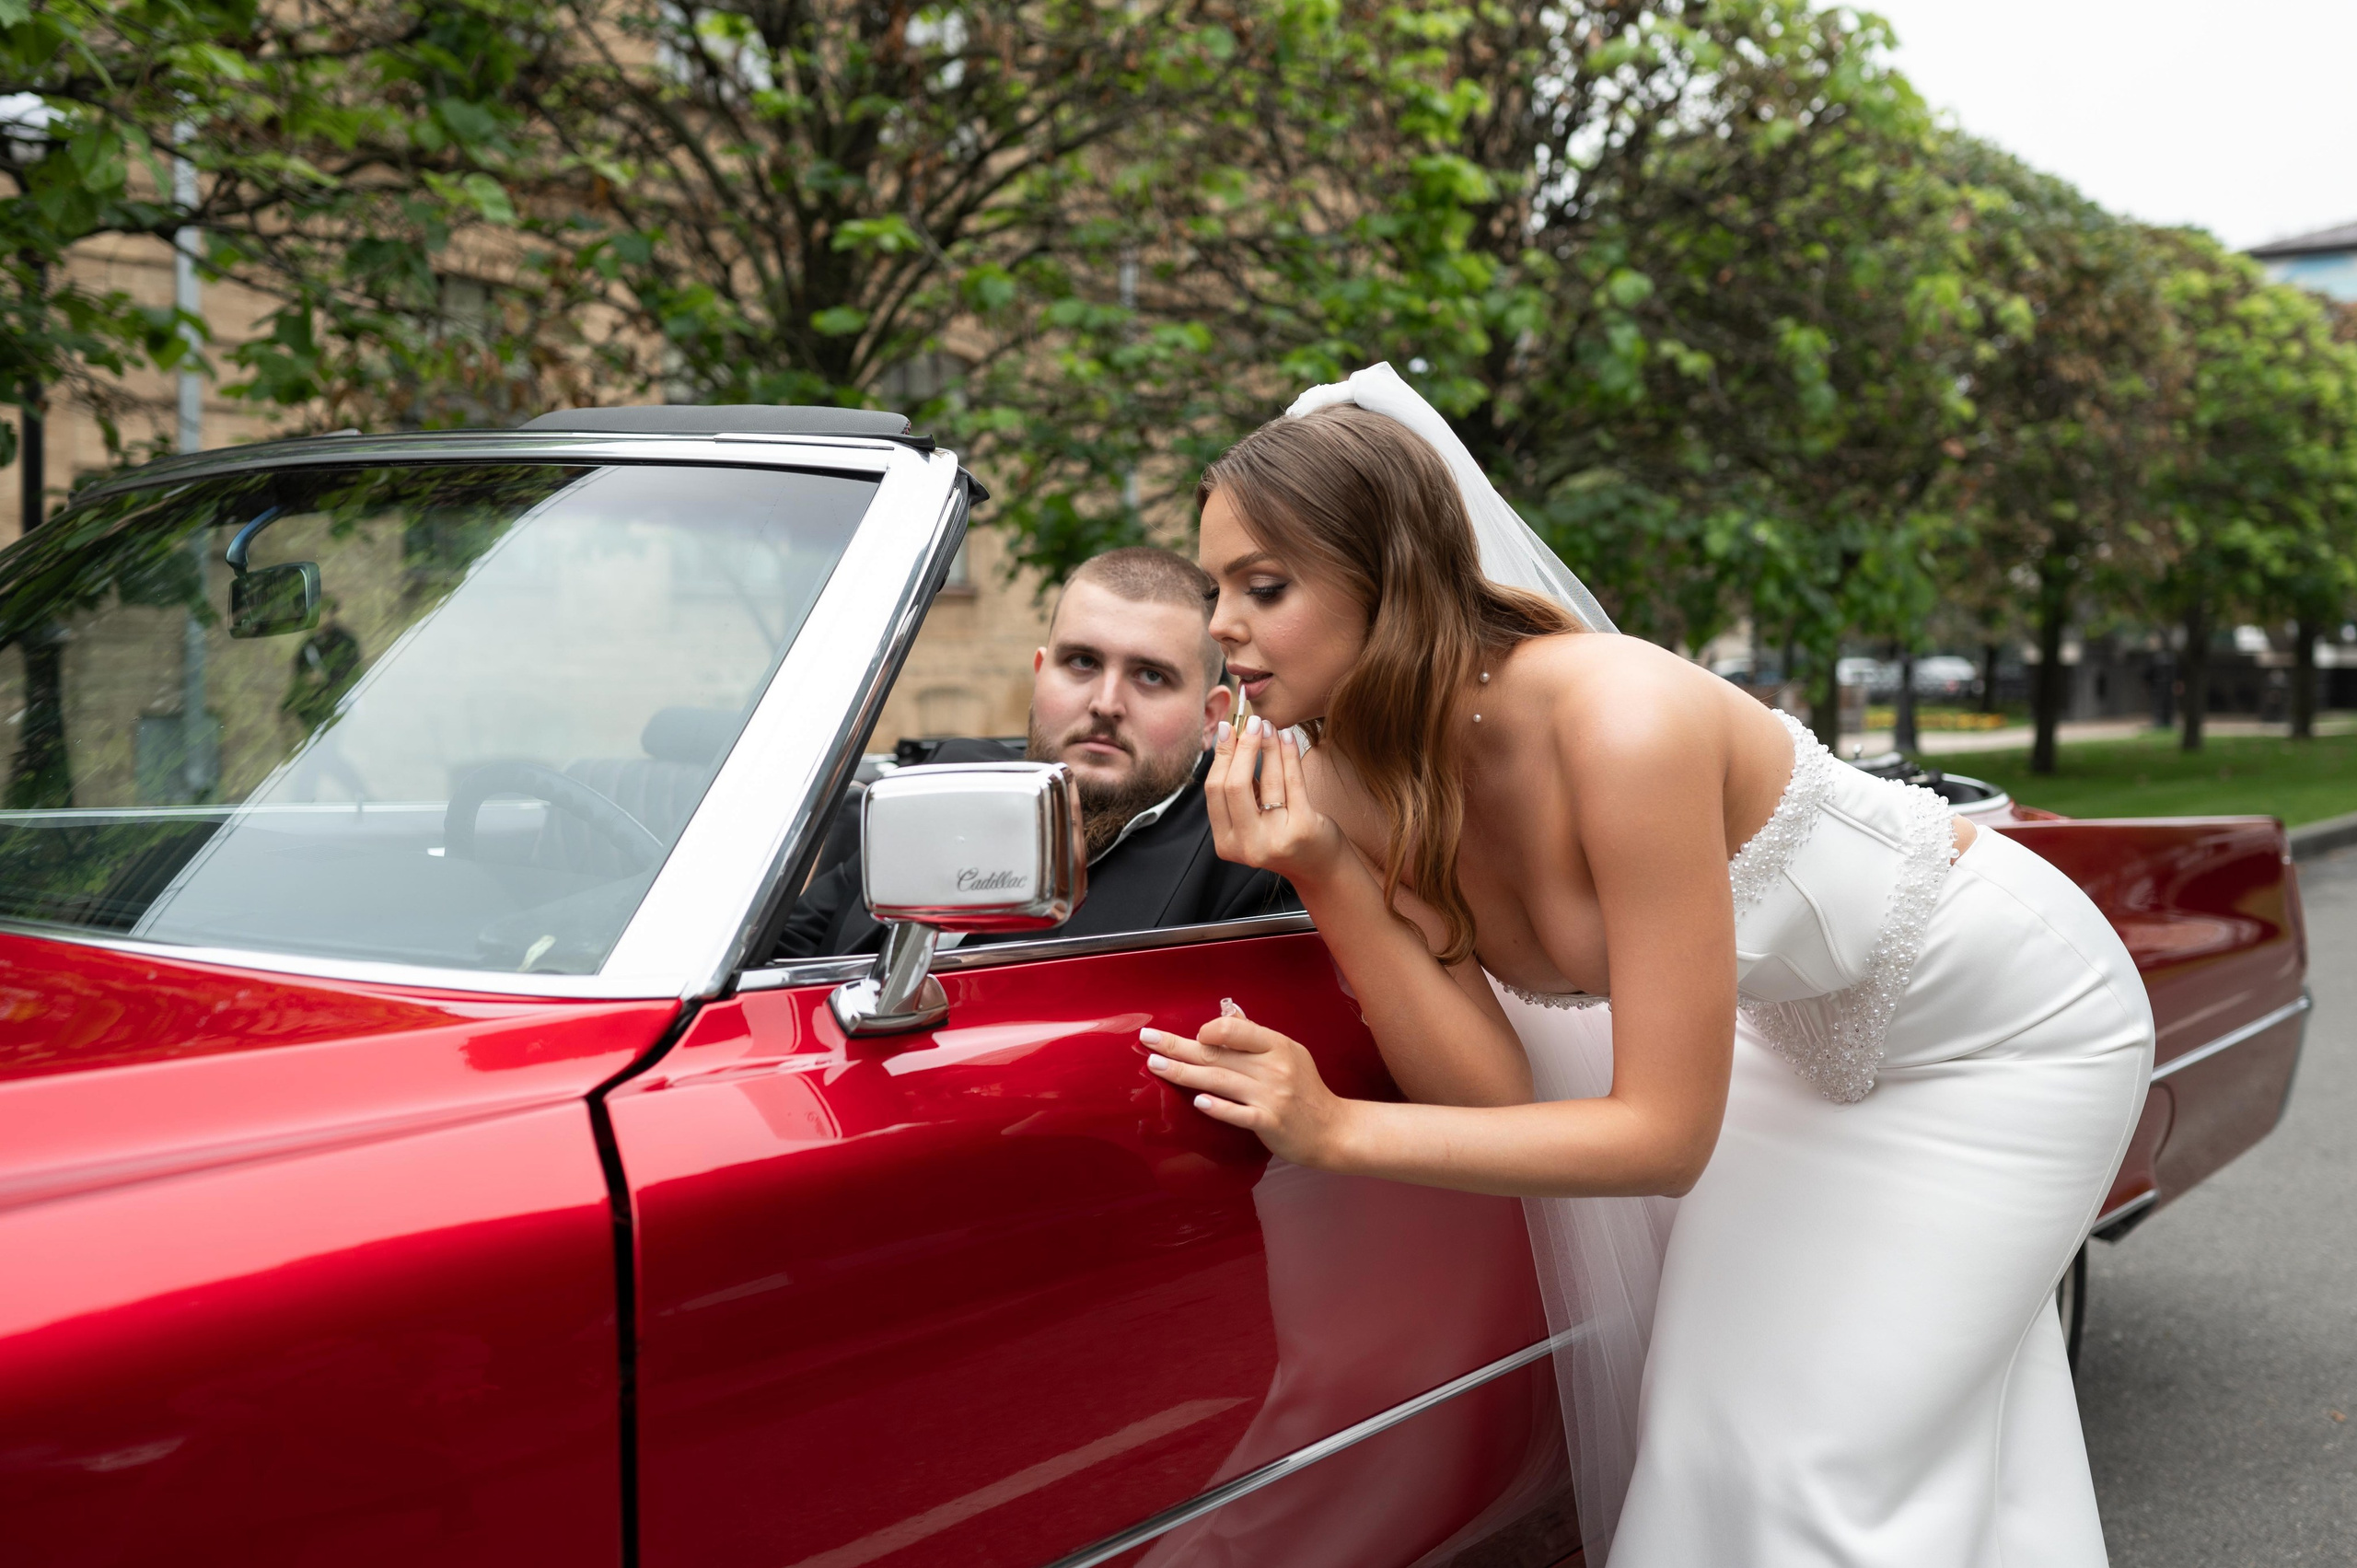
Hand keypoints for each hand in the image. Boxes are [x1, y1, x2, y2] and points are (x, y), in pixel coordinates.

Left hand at [1142, 1001, 1356, 1168]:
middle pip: (1217, 1053)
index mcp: (1277, 1046)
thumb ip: (1256, 1038)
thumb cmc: (1306, 1091)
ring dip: (1183, 1072)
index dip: (1209, 1029)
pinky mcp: (1270, 1122)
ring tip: (1157, 1065)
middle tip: (1149, 1040)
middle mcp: (1274, 1067)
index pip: (1236, 1029)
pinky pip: (1238, 1113)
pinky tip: (1198, 1102)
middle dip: (1178, 1045)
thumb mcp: (1289, 1054)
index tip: (1192, 1035)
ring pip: (1219, 1080)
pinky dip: (1218, 1107)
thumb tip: (1226, 1015)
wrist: (1333, 1130)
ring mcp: (1271, 1095)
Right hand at [1206, 716, 1343, 886]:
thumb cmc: (1282, 836)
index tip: (1226, 729)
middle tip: (1250, 723)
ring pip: (1267, 781)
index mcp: (1226, 844)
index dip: (1220, 756)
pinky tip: (1288, 737)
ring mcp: (1275, 840)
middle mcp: (1248, 846)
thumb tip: (1230, 738)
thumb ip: (1238, 791)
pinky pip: (1293, 782)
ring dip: (1268, 747)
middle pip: (1234, 785)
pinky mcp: (1303, 829)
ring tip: (1270, 727)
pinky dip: (1289, 755)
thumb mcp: (1251, 820)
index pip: (1215, 791)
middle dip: (1242, 748)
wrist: (1319, 867)